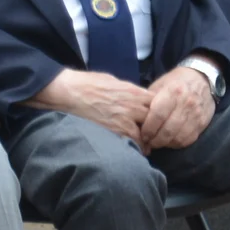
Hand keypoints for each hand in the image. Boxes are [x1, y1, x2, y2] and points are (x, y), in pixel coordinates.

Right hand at [29, 68, 152, 143]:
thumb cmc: (86, 83)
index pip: (159, 102)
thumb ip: (129, 91)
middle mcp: (133, 104)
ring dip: (150, 137)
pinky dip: (139, 146)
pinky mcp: (116, 130)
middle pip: (158, 118)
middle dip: (158, 125)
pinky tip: (139, 149)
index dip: (161, 110)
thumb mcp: (112, 81)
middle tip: (158, 133)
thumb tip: (137, 98)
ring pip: (150, 132)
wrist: (68, 91)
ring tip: (149, 143)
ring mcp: (126, 118)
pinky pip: (136, 141)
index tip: (159, 116)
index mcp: (133, 91)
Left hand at [137, 66, 215, 153]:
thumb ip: (149, 100)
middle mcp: (186, 103)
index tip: (141, 135)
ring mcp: (196, 114)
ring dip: (165, 144)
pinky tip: (169, 142)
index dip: (148, 128)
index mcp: (173, 91)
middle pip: (168, 129)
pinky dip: (177, 144)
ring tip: (156, 143)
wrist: (201, 79)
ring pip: (179, 137)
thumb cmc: (175, 82)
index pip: (158, 115)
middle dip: (155, 140)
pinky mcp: (203, 123)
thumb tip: (136, 118)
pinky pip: (189, 139)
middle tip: (147, 143)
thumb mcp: (160, 84)